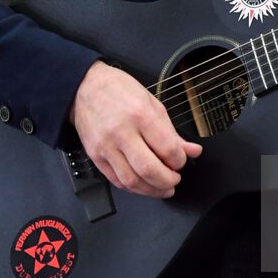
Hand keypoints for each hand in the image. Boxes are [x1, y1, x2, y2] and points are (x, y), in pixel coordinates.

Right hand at [68, 61, 202, 198]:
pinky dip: (133, 188)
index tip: (180, 161)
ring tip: (162, 188)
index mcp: (140, 115)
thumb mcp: (152, 104)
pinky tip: (143, 184)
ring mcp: (106, 147)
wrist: (85, 88)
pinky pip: (116, 181)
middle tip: (174, 180)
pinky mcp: (95, 156)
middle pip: (149, 170)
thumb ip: (172, 132)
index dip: (179, 161)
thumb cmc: (120, 91)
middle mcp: (122, 132)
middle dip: (168, 181)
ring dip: (151, 190)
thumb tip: (192, 151)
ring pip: (132, 181)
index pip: (167, 149)